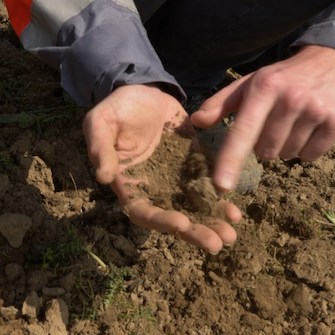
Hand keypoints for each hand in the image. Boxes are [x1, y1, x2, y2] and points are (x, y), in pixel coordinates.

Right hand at [83, 84, 241, 253]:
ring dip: (212, 222)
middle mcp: (154, 188)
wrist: (144, 90)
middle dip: (195, 232)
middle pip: (174, 218)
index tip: (181, 223)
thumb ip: (99, 147)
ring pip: (195, 208)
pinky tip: (235, 212)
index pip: (143, 211)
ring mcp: (176, 179)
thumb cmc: (116, 108)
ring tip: (231, 233)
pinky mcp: (195, 165)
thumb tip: (102, 176)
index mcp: (129, 184)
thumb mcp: (100, 121)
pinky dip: (221, 200)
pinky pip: (209, 186)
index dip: (161, 220)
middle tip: (217, 244)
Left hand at [192, 45, 334, 190]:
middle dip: (265, 144)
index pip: (243, 131)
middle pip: (265, 151)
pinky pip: (310, 156)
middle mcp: (292, 98)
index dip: (230, 160)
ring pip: (287, 155)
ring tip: (294, 121)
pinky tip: (310, 127)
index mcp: (265, 87)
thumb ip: (221, 103)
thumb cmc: (283, 78)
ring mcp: (317, 111)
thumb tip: (196, 121)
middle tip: (275, 122)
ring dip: (286, 146)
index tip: (222, 185)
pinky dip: (307, 149)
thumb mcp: (251, 83)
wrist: (334, 61)